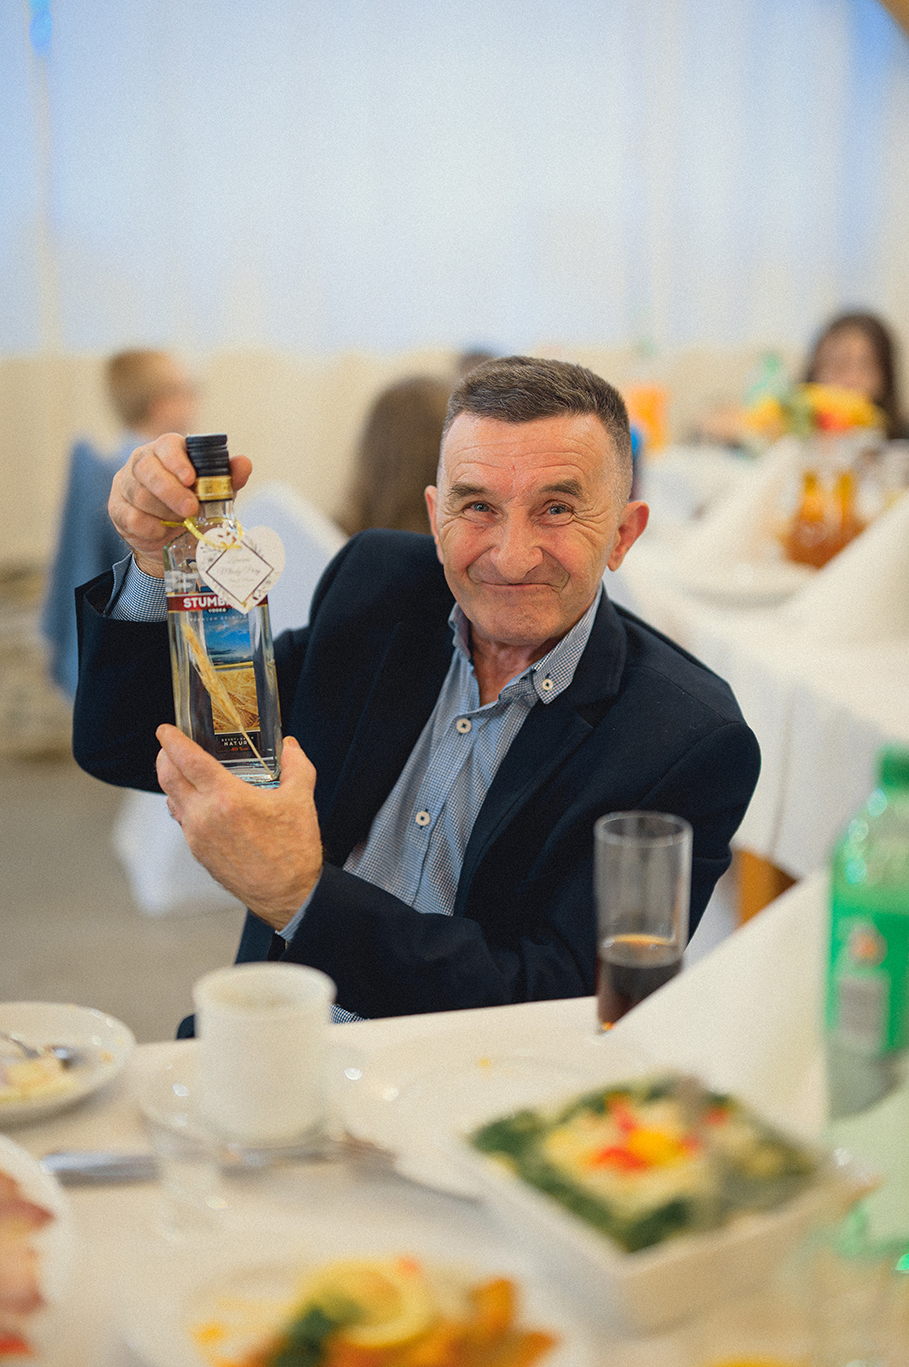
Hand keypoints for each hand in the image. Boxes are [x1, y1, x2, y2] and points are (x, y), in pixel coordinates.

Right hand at [109, 434, 252, 576]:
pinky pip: (129, 516)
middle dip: (171, 491)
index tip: (191, 479)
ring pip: (138, 493)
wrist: (173, 541)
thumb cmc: (194, 508)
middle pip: (147, 468)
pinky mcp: (116, 507)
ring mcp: (126, 483)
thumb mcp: (215, 494)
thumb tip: (244, 463)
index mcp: (167, 451)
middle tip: (191, 509)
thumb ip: (229, 478)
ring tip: (180, 522)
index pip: (167, 446)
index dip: (177, 461)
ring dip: (163, 512)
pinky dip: (149, 527)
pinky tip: (161, 531)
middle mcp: (142, 461)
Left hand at [155, 728, 322, 927]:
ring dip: (172, 781)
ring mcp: (198, 837)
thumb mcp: (301, 799)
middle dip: (164, 757)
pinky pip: (183, 821)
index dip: (172, 741)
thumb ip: (297, 765)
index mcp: (226, 799)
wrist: (288, 895)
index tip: (165, 730)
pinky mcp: (199, 853)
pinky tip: (198, 802)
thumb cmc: (293, 852)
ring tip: (183, 772)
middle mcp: (204, 817)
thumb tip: (290, 746)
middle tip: (169, 747)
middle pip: (169, 778)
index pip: (188, 760)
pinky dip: (183, 804)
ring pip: (172, 800)